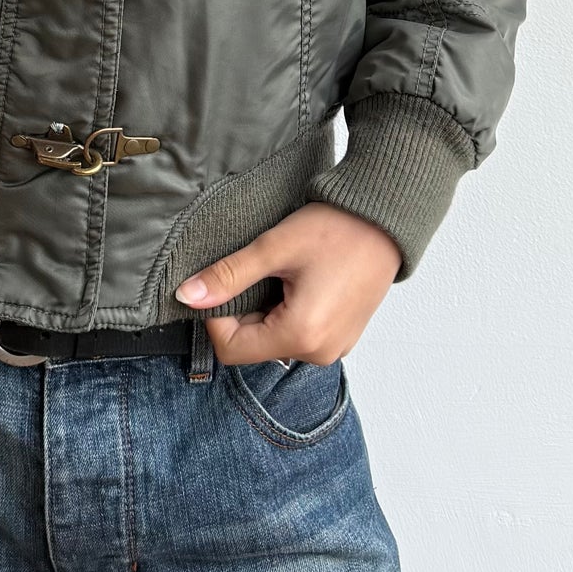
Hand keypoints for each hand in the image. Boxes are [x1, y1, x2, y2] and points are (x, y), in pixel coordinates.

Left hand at [172, 202, 401, 365]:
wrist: (386, 219)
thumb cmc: (335, 229)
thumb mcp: (273, 248)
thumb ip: (228, 276)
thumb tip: (186, 296)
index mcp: (301, 336)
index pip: (232, 350)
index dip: (216, 318)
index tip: (224, 282)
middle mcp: (320, 352)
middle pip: (254, 347)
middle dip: (244, 311)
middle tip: (257, 271)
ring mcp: (335, 347)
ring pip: (275, 340)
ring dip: (266, 311)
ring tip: (282, 273)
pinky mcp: (343, 336)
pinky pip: (300, 335)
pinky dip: (288, 313)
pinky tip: (299, 281)